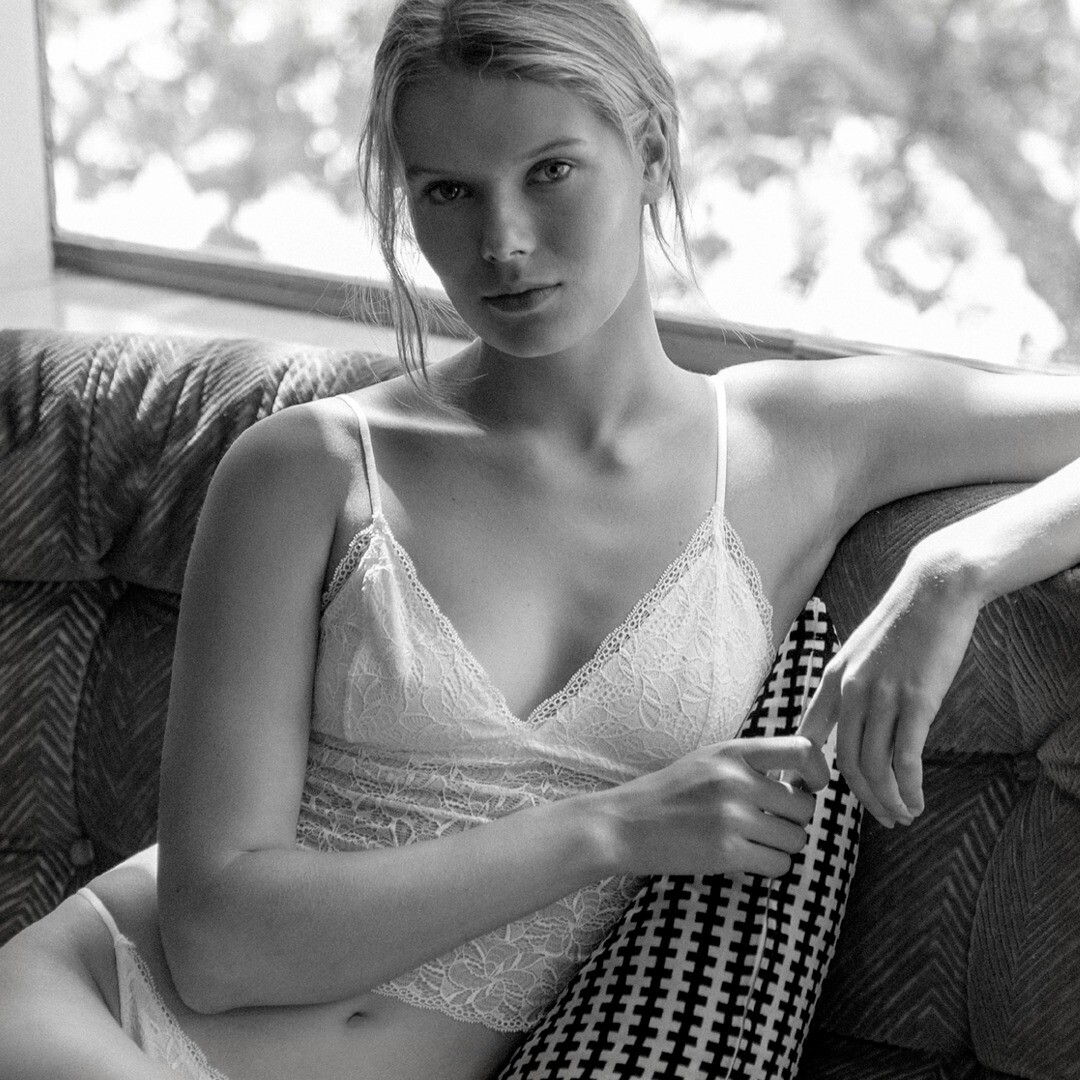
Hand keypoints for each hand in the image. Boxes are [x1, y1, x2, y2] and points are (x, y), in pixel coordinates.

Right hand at [604, 736, 829, 878]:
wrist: (622, 825)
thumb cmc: (666, 795)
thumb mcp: (706, 761)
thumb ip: (749, 765)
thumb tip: (803, 780)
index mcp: (732, 752)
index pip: (801, 750)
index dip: (818, 771)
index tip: (811, 785)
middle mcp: (735, 779)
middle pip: (804, 806)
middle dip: (792, 820)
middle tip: (766, 824)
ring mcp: (731, 816)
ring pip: (795, 838)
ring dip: (780, 846)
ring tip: (751, 842)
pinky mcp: (727, 851)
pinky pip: (779, 864)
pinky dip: (768, 867)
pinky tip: (744, 859)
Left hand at [799, 552, 980, 826]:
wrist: (935, 590)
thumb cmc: (903, 623)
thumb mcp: (861, 652)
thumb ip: (851, 687)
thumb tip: (849, 723)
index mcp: (832, 679)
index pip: (808, 737)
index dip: (809, 773)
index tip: (816, 798)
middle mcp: (851, 690)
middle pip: (846, 763)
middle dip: (863, 798)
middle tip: (880, 819)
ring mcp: (883, 696)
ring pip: (875, 767)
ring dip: (888, 801)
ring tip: (902, 817)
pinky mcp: (917, 701)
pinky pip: (906, 759)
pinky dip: (909, 789)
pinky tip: (916, 802)